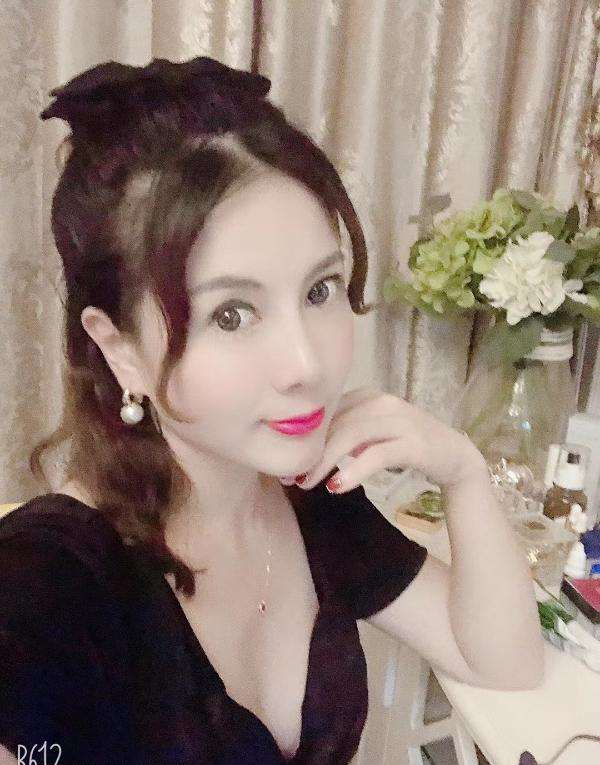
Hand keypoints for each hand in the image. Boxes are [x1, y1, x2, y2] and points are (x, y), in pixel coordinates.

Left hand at [289, 387, 486, 492]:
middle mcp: (382, 402)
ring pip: (350, 436)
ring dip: (324, 462)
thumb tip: (303, 450)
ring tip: (307, 484)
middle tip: (290, 479)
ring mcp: (399, 420)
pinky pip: (375, 455)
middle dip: (309, 453)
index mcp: (367, 396)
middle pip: (334, 424)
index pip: (326, 412)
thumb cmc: (407, 446)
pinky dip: (353, 471)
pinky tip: (337, 487)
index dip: (303, 437)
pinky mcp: (413, 443)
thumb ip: (344, 433)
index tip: (285, 463)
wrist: (455, 457)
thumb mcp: (372, 435)